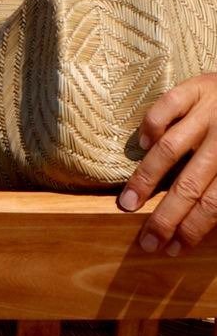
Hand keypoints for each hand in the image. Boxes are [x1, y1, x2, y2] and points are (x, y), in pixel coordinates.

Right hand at [121, 72, 216, 253]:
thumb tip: (210, 224)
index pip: (215, 204)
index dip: (192, 229)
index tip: (173, 249)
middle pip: (190, 185)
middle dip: (165, 218)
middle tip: (147, 240)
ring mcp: (211, 109)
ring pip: (170, 150)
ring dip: (145, 180)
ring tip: (128, 202)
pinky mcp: (197, 86)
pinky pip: (164, 108)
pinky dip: (150, 129)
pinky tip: (144, 147)